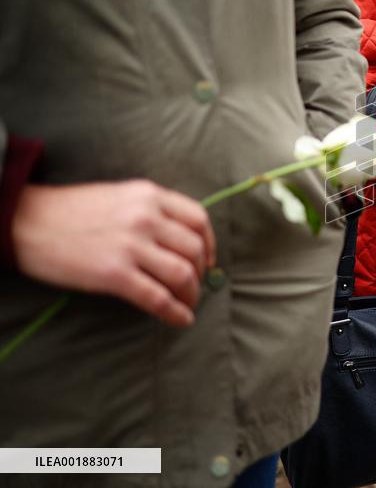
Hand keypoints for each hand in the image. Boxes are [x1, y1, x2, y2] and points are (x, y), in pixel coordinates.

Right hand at [12, 181, 215, 326]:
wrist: (25, 222)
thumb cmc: (71, 211)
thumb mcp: (120, 197)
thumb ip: (152, 211)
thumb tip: (181, 240)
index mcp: (149, 195)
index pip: (199, 219)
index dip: (209, 244)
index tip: (207, 260)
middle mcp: (146, 218)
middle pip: (194, 249)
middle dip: (200, 273)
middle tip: (195, 286)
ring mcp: (131, 246)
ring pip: (183, 275)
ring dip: (192, 294)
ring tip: (188, 304)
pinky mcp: (114, 274)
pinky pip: (158, 298)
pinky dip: (175, 312)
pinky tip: (181, 320)